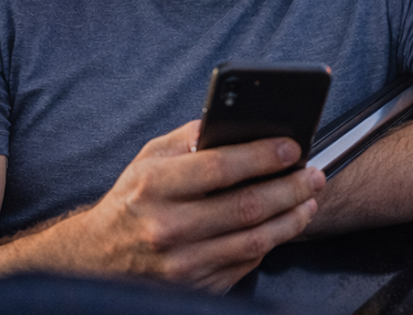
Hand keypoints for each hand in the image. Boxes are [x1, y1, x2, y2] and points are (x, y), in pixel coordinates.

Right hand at [74, 120, 324, 290]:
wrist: (98, 259)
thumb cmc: (133, 200)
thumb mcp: (149, 159)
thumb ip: (193, 138)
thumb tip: (240, 123)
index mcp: (154, 187)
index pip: (221, 167)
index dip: (263, 156)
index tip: (292, 147)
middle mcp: (167, 227)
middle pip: (247, 206)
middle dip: (291, 188)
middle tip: (314, 175)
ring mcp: (182, 264)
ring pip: (255, 241)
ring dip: (291, 218)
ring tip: (309, 200)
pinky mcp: (196, 288)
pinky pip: (246, 264)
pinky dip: (271, 243)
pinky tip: (283, 225)